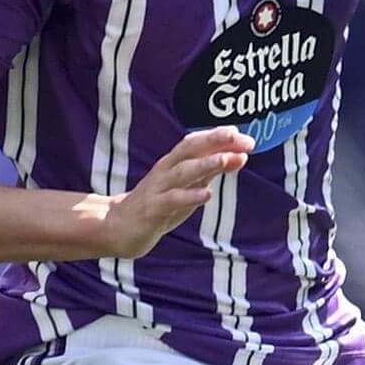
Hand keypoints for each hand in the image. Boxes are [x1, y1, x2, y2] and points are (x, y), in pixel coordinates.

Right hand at [97, 127, 249, 256]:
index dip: (220, 137)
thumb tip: (240, 156)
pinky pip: (172, 200)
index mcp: (173, 162)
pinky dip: (189, 197)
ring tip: (225, 160)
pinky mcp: (152, 210)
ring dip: (205, 164)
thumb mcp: (187, 186)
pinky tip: (206, 195)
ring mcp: (158, 189)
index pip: (198, 142)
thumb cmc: (158, 203)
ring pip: (182, 172)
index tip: (245, 137)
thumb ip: (211, 171)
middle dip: (214, 141)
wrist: (119, 227)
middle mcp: (165, 170)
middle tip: (238, 137)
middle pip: (189, 149)